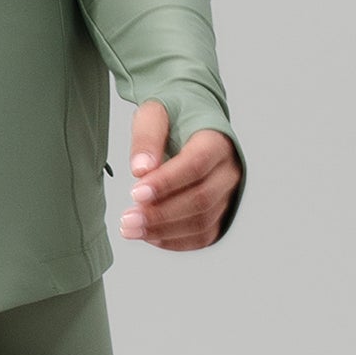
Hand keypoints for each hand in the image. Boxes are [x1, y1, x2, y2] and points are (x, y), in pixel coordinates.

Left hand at [121, 102, 239, 249]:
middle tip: (127, 220)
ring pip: (202, 222)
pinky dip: (174, 240)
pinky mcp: (221, 213)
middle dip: (161, 214)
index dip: (167, 183)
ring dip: (164, 231)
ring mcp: (228, 195)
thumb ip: (147, 137)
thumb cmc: (173, 118)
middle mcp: (229, 170)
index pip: (196, 165)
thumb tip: (141, 170)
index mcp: (217, 141)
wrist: (192, 124)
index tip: (135, 193)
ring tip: (130, 229)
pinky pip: (202, 236)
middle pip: (201, 199)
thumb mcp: (154, 113)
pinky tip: (148, 235)